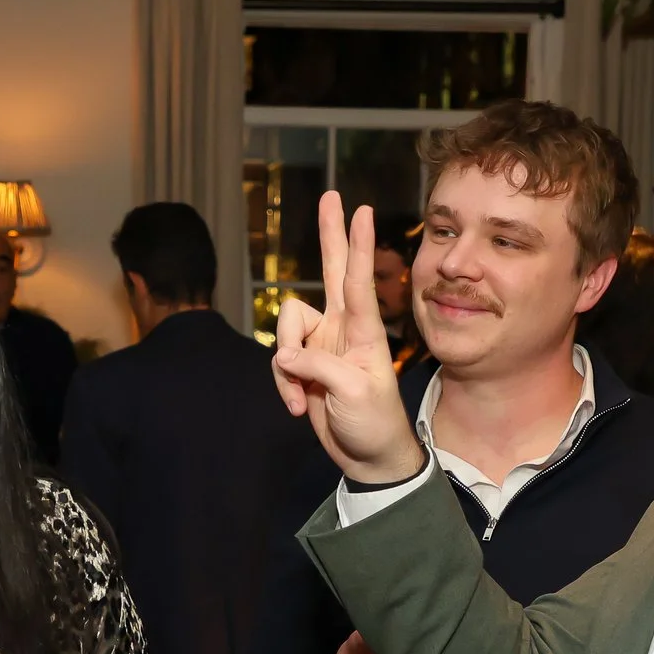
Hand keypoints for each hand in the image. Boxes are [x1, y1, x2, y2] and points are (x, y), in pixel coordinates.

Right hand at [272, 192, 425, 483]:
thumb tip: (286, 356)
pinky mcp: (305, 364)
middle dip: (329, 235)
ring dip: (286, 363)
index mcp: (364, 330)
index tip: (360, 211)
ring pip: (286, 329)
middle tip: (331, 196)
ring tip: (303, 393)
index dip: (357, 245)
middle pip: (332, 271)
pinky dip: (282, 384)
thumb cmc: (374, 422)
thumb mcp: (352, 392)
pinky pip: (280, 361)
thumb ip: (318, 365)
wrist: (368, 457)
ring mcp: (322, 344)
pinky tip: (297, 405)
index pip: (358, 280)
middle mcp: (342, 327)